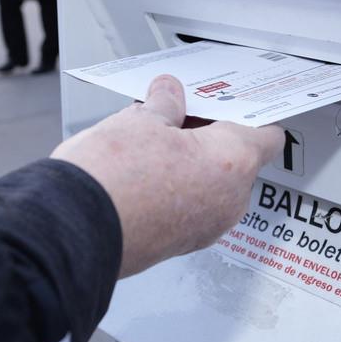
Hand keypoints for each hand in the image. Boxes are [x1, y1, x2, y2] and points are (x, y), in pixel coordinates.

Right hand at [51, 75, 284, 276]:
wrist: (74, 230)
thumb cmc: (112, 180)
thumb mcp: (138, 121)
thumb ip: (163, 105)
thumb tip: (168, 95)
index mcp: (232, 161)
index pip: (266, 133)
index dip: (247, 113)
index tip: (228, 102)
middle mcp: (227, 201)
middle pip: (236, 160)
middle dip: (210, 136)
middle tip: (179, 115)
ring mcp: (203, 229)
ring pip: (211, 186)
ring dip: (191, 165)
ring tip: (152, 144)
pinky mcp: (177, 246)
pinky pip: (190, 209)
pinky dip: (176, 191)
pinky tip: (143, 174)